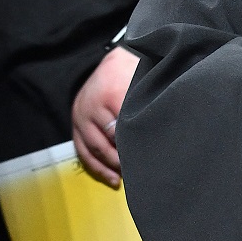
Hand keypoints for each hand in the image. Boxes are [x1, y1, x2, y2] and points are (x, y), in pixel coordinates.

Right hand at [71, 46, 140, 186]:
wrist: (113, 61)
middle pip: (111, 141)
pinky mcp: (76, 124)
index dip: (140, 145)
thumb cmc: (134, 74)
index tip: (154, 160)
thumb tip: (165, 132)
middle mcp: (94, 106)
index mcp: (113, 94)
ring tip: (130, 179)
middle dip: (126, 159)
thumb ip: (151, 105)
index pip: (126, 127)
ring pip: (96, 149)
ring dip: (112, 167)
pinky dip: (97, 168)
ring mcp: (82, 116)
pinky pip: (83, 151)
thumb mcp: (143, 84)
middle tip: (145, 172)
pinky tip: (112, 178)